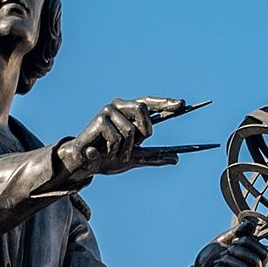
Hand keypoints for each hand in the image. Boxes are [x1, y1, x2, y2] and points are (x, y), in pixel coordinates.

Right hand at [56, 96, 184, 179]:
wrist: (85, 164)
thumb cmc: (108, 157)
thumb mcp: (134, 158)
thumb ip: (154, 157)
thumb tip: (177, 159)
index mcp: (129, 111)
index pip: (149, 103)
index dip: (165, 103)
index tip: (182, 104)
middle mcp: (119, 106)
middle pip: (143, 110)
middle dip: (144, 131)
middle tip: (137, 144)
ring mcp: (108, 111)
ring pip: (130, 130)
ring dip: (125, 149)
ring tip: (114, 153)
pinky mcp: (100, 120)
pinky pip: (117, 138)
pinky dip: (114, 150)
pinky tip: (103, 151)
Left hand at [184, 229, 267, 266]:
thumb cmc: (211, 258)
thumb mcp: (225, 241)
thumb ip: (239, 232)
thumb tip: (252, 223)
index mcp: (255, 264)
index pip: (265, 254)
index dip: (252, 243)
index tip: (235, 239)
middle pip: (257, 261)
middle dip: (239, 251)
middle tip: (226, 250)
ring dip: (230, 261)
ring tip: (219, 260)